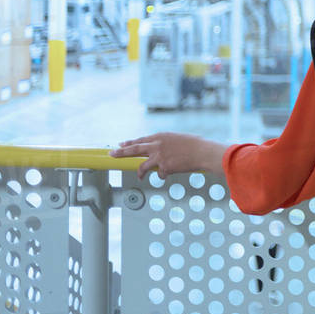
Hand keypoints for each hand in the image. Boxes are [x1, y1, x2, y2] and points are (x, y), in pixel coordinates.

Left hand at [110, 132, 226, 179]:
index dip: (130, 143)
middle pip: (134, 149)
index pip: (140, 140)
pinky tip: (171, 172)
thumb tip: (160, 150)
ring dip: (140, 173)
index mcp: (161, 136)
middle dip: (121, 152)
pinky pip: (160, 174)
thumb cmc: (195, 145)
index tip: (121, 144)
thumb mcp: (178, 138)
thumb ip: (166, 143)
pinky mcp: (163, 167)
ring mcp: (159, 157)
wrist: (202, 152)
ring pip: (142, 166)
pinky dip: (164, 174)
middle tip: (112, 154)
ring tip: (140, 176)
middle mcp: (157, 145)